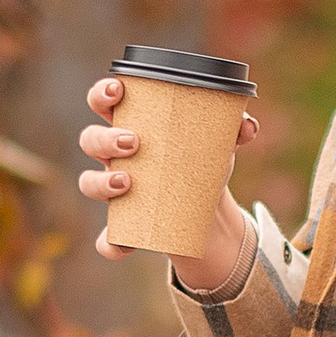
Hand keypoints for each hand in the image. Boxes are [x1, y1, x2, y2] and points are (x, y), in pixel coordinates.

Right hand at [79, 74, 258, 293]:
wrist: (206, 213)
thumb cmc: (202, 164)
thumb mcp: (220, 145)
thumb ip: (235, 130)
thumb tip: (247, 126)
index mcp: (133, 126)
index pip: (104, 102)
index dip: (102, 94)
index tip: (117, 90)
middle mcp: (115, 156)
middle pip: (90, 139)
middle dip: (105, 139)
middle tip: (133, 142)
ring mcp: (114, 192)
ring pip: (88, 183)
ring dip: (101, 183)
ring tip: (128, 182)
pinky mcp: (122, 227)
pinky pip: (105, 238)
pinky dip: (111, 244)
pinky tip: (125, 246)